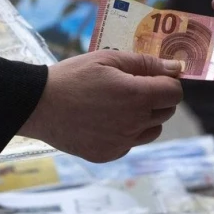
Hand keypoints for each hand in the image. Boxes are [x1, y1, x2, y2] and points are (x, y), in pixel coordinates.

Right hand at [18, 51, 182, 162]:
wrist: (38, 105)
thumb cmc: (73, 76)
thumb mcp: (108, 59)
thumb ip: (146, 63)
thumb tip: (176, 67)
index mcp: (137, 96)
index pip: (174, 92)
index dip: (168, 82)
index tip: (154, 77)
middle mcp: (134, 123)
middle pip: (166, 112)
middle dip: (157, 98)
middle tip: (134, 87)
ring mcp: (121, 143)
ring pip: (152, 130)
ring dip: (146, 117)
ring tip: (119, 104)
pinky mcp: (108, 155)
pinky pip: (130, 143)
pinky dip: (126, 132)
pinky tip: (105, 120)